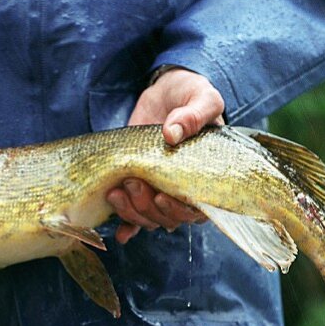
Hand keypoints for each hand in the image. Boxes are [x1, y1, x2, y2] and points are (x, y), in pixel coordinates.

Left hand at [107, 67, 223, 243]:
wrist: (167, 92)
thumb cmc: (192, 95)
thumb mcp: (201, 97)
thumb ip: (193, 114)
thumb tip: (172, 133)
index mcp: (208, 176)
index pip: (198, 208)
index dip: (179, 209)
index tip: (161, 195)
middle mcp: (185, 190)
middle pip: (169, 217)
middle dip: (147, 205)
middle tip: (132, 181)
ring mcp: (161, 190)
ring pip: (149, 219)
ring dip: (132, 212)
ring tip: (116, 192)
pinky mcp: (140, 187)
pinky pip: (135, 217)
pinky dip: (127, 226)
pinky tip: (120, 233)